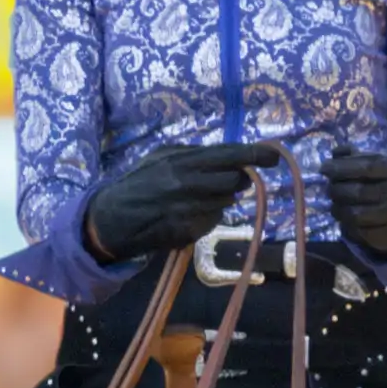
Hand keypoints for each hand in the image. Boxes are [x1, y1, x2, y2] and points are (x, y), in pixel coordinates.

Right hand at [81, 142, 287, 263]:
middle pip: (235, 182)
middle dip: (238, 181)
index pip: (229, 156)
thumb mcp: (161, 156)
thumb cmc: (139, 182)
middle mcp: (188, 185)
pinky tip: (187, 214)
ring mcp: (189, 211)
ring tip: (196, 197)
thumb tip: (229, 157)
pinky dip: (207, 217)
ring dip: (220, 199)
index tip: (273, 156)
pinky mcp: (188, 233)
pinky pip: (212, 221)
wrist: (112, 219)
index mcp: (181, 162)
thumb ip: (194, 154)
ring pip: (226, 203)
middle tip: (232, 180)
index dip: (255, 155)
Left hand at [323, 148, 386, 259]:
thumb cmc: (379, 181)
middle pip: (358, 192)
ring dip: (338, 208)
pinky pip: (357, 231)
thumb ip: (351, 156)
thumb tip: (335, 152)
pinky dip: (345, 224)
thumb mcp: (370, 163)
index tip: (323, 168)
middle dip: (336, 190)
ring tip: (335, 203)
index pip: (366, 167)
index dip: (342, 168)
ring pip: (355, 214)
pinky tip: (344, 217)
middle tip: (328, 188)